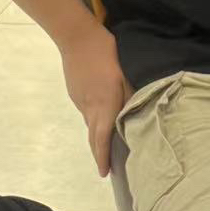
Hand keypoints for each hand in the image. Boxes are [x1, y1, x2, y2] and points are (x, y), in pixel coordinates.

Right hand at [60, 22, 131, 177]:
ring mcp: (80, 100)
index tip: (104, 173)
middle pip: (93, 136)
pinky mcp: (75, 92)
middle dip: (98, 153)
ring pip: (89, 124)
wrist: (76, 37)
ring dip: (97, 137)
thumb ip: (129, 95)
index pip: (102, 138)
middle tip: (106, 167)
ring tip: (107, 146)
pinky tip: (100, 116)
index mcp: (104, 104)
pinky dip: (94, 120)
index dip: (103, 157)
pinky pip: (86, 111)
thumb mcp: (123, 74)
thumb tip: (134, 111)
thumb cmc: (105, 53)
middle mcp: (89, 107)